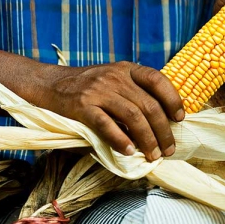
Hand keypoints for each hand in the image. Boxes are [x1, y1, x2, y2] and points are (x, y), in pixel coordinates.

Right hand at [0, 40, 182, 161]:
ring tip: (152, 156)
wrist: (45, 83)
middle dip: (163, 130)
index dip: (173, 99)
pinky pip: (108, 126)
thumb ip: (130, 89)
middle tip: (167, 149)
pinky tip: (128, 152)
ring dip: (147, 140)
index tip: (179, 118)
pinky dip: (120, 141)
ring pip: (133, 117)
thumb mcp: (109, 77)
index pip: (158, 79)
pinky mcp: (82, 106)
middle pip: (149, 105)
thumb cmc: (81, 84)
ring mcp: (98, 90)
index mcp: (124, 68)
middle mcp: (114, 76)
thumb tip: (157, 116)